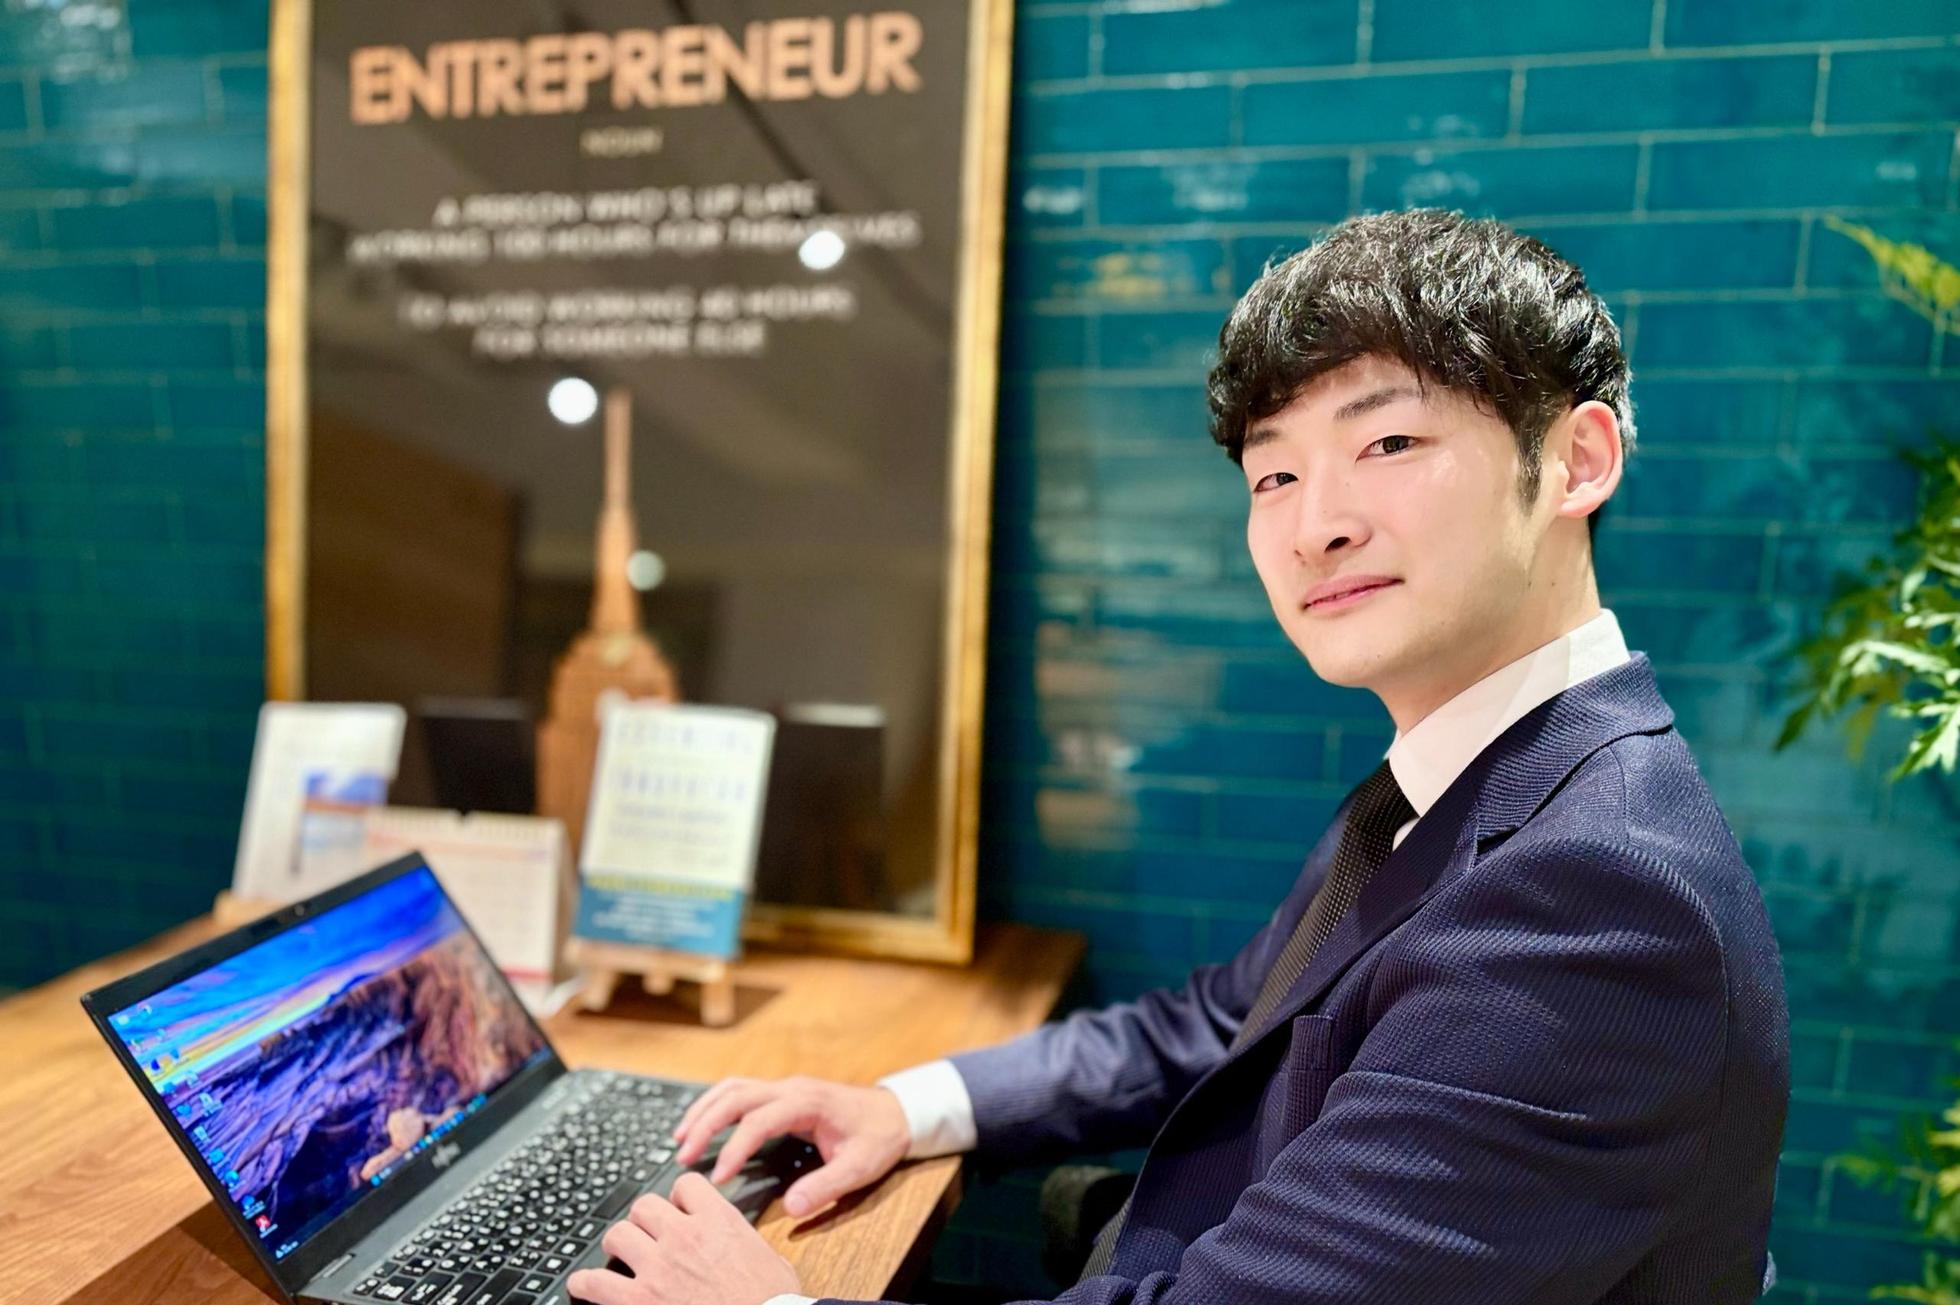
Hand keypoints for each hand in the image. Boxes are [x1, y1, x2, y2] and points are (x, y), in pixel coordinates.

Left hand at [567, 1173, 797, 1304]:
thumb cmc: (773, 1303)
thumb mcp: (770, 1260)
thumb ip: (745, 1243)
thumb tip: (740, 1246)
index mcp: (719, 1222)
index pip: (685, 1185)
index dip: (679, 1197)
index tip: (678, 1209)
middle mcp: (684, 1237)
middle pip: (644, 1206)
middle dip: (644, 1220)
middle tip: (647, 1236)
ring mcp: (658, 1267)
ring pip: (618, 1235)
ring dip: (618, 1246)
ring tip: (619, 1257)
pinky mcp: (639, 1300)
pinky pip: (595, 1282)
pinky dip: (584, 1283)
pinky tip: (584, 1286)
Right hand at [672, 1075, 910, 1217]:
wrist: (895, 1113)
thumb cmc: (878, 1138)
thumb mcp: (859, 1168)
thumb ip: (825, 1186)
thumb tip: (791, 1208)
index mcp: (808, 1102)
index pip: (759, 1120)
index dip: (735, 1147)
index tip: (718, 1176)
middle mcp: (791, 1089)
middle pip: (737, 1096)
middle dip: (706, 1123)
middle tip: (684, 1156)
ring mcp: (785, 1088)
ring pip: (733, 1088)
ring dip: (704, 1109)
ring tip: (680, 1138)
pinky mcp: (781, 1094)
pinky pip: (740, 1091)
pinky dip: (716, 1104)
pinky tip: (701, 1123)